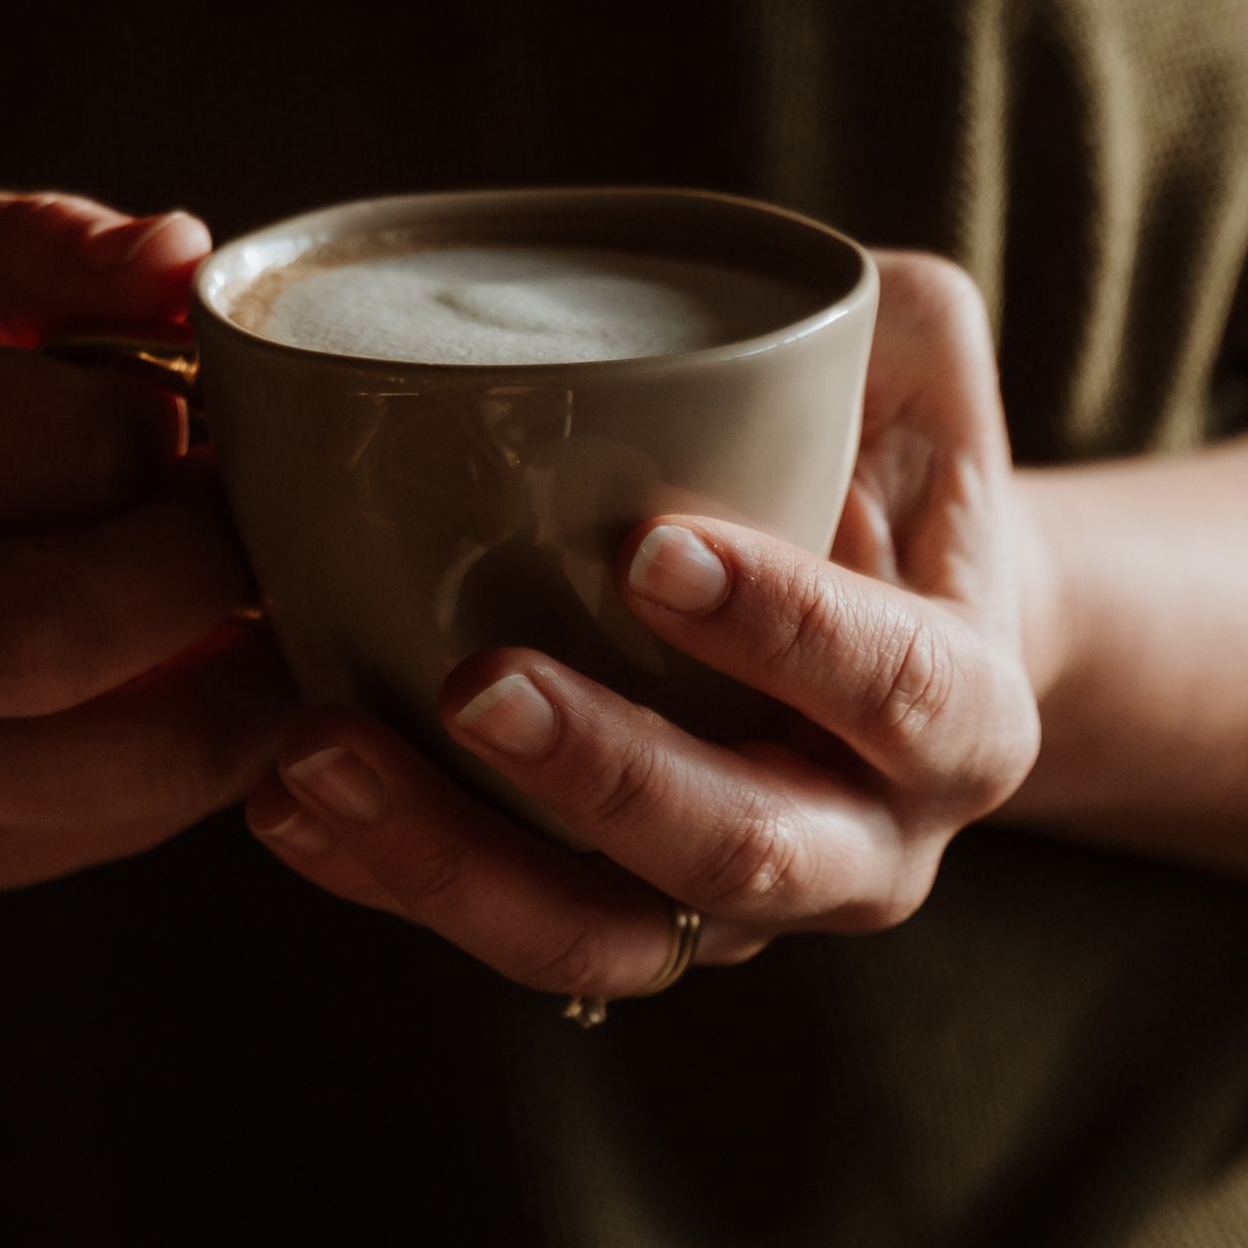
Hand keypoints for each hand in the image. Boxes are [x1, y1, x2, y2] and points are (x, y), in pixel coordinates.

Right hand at [0, 190, 290, 887]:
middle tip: (253, 499)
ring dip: (260, 665)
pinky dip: (233, 739)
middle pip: (79, 621)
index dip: (176, 417)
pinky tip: (225, 661)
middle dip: (218, 553)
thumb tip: (179, 257)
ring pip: (144, 753)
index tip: (196, 402)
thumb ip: (30, 243)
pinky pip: (149, 815)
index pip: (64, 444)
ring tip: (265, 586)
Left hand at [242, 253, 1047, 997]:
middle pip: (742, 855)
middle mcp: (864, 842)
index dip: (784, 629)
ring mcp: (732, 907)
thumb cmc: (887, 473)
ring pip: (600, 938)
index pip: (893, 685)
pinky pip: (499, 928)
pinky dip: (385, 873)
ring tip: (318, 756)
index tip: (649, 549)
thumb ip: (885, 322)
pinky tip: (286, 798)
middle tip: (477, 682)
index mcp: (960, 712)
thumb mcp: (924, 372)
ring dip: (451, 862)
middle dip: (602, 778)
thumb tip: (762, 309)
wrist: (886, 642)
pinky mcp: (616, 915)